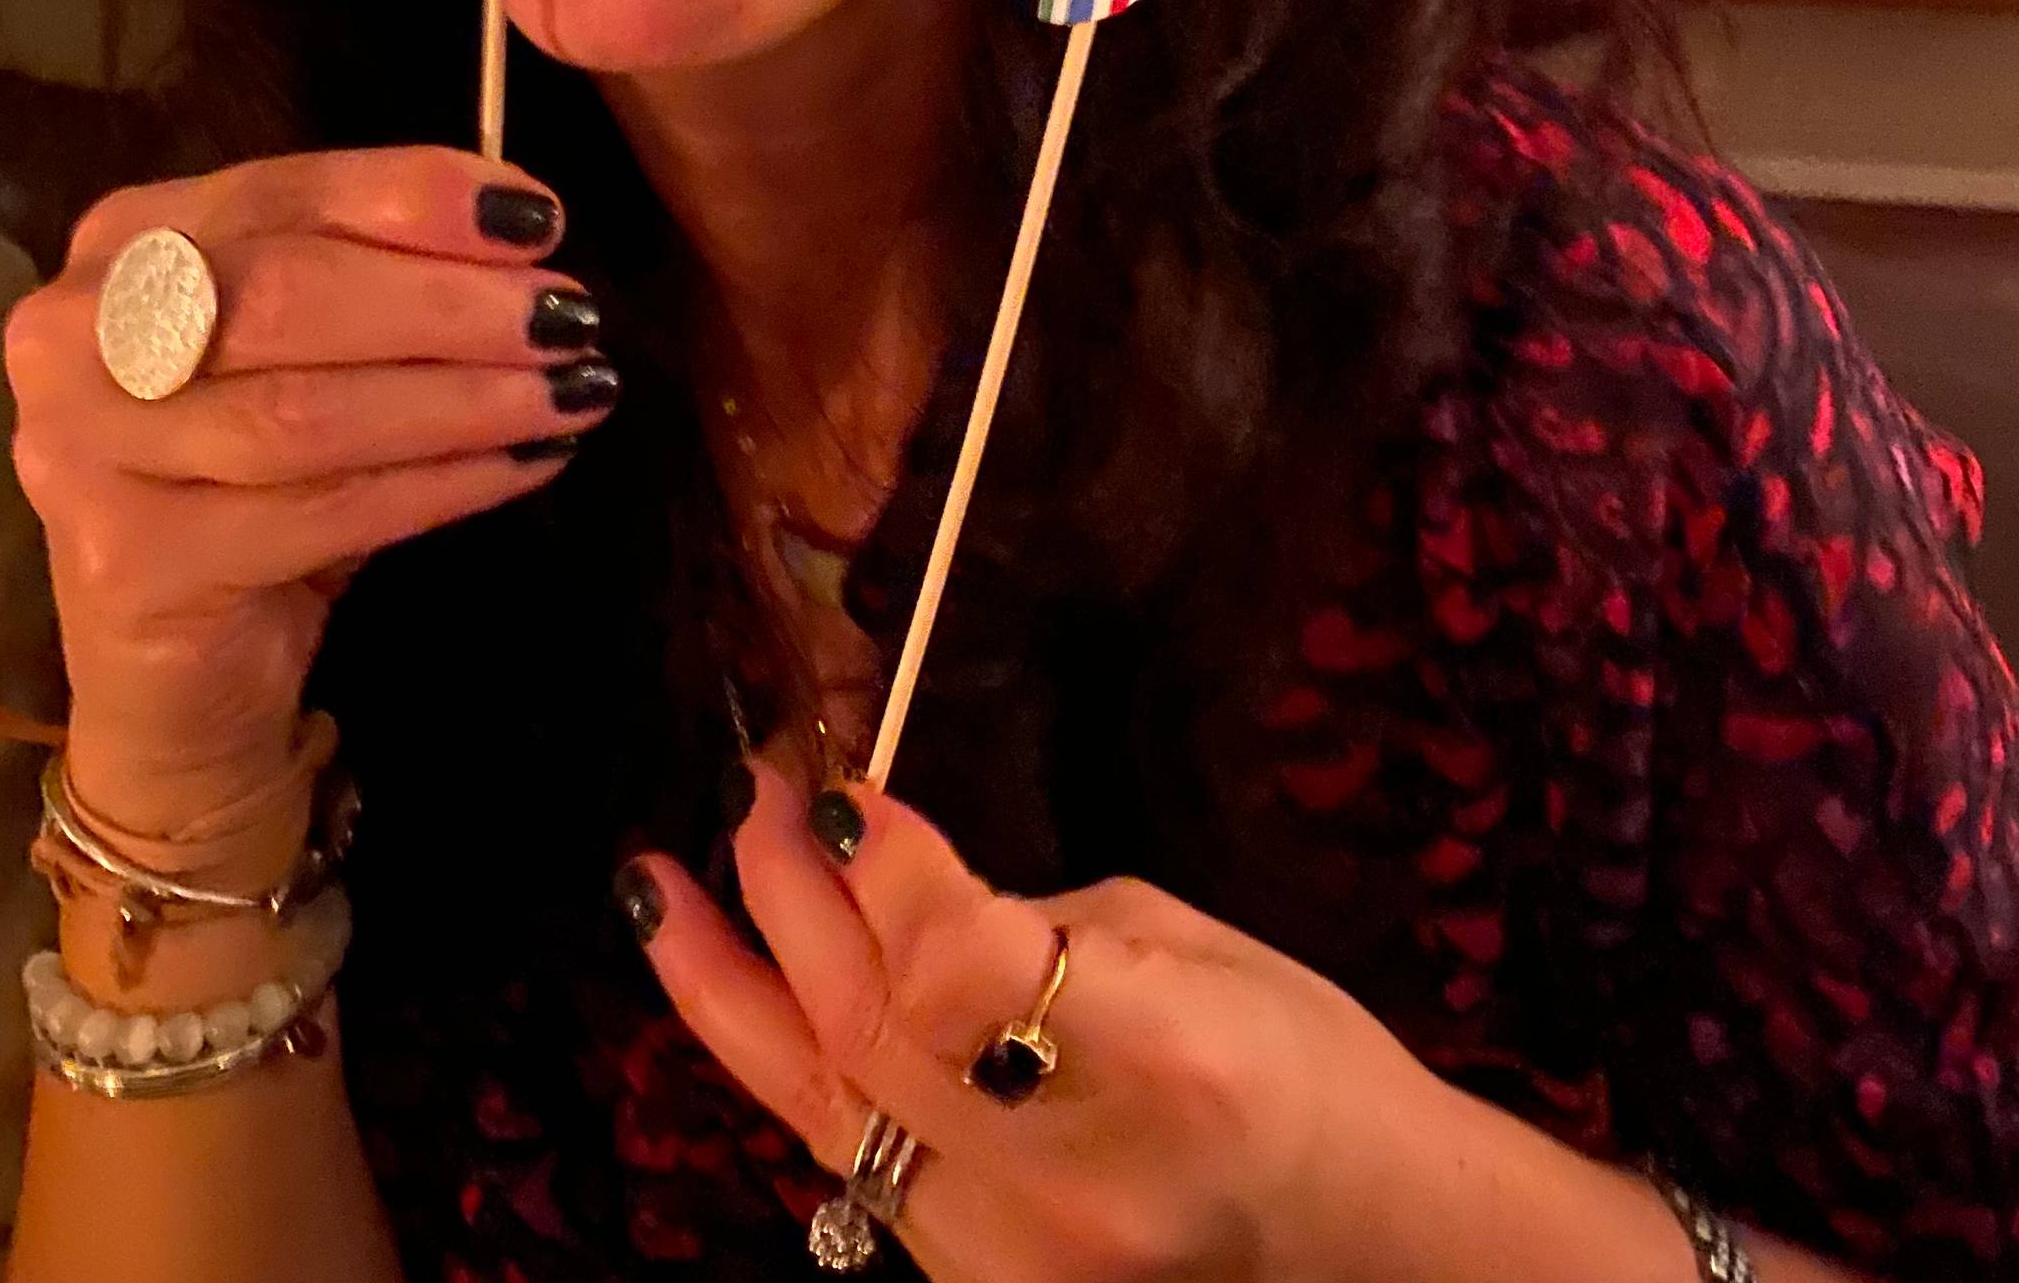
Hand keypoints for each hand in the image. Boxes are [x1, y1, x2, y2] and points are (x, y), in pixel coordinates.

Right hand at [6, 147, 616, 843]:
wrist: (171, 673)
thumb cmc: (252, 479)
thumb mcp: (301, 349)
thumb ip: (373, 271)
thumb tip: (522, 225)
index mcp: (124, 239)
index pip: (286, 189)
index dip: (418, 197)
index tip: (540, 217)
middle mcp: (73, 330)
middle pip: (288, 296)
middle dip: (449, 303)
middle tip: (570, 317)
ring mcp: (83, 450)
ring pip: (308, 410)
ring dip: (463, 398)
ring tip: (572, 391)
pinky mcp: (131, 561)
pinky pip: (321, 510)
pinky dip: (441, 484)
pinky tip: (525, 465)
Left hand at [627, 764, 1452, 1282]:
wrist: (1361, 1247)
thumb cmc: (1305, 1064)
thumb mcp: (1192, 949)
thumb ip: (1031, 923)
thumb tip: (891, 871)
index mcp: (1169, 1066)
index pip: (968, 960)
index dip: (889, 864)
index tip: (843, 783)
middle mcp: (1070, 1181)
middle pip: (879, 1027)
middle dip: (793, 895)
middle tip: (757, 790)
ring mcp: (1010, 1258)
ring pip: (829, 1108)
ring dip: (730, 987)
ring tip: (657, 889)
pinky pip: (851, 1161)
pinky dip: (788, 1063)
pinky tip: (734, 988)